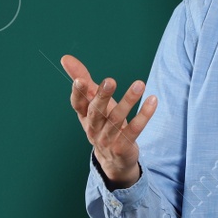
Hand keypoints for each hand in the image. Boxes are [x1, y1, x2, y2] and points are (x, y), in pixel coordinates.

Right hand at [61, 54, 154, 186]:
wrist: (113, 160)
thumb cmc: (102, 123)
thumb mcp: (92, 102)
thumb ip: (82, 79)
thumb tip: (65, 58)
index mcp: (84, 116)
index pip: (77, 104)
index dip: (77, 93)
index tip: (79, 80)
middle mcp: (93, 128)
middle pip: (96, 112)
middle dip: (102, 97)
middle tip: (110, 81)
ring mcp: (108, 139)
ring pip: (117, 119)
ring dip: (128, 101)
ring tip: (140, 84)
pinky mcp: (123, 146)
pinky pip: (134, 130)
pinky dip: (144, 115)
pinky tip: (152, 101)